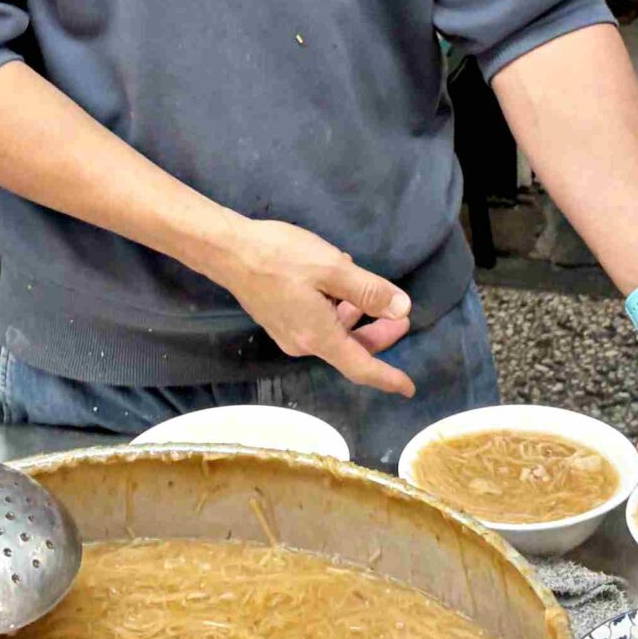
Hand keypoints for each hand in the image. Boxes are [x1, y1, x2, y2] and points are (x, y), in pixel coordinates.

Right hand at [211, 219, 415, 395]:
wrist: (228, 251)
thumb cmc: (280, 257)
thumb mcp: (332, 268)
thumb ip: (369, 291)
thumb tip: (402, 310)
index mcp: (319, 336)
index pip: (361, 367)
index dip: (388, 377)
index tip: (409, 387)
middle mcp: (303, 343)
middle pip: (349, 349)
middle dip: (378, 334)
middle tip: (400, 313)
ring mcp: (288, 333)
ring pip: (334, 333)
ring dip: (356, 316)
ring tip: (368, 288)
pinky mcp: (279, 321)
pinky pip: (317, 323)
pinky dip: (334, 309)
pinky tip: (337, 281)